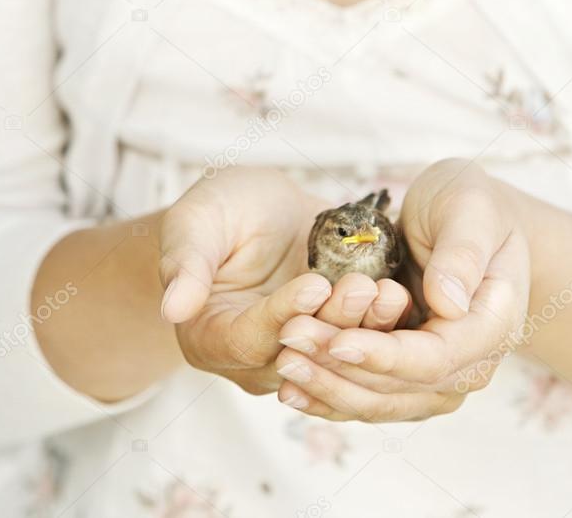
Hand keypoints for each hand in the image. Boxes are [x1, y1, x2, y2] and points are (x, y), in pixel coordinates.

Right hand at [159, 168, 406, 393]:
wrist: (262, 212)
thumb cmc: (219, 211)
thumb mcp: (195, 223)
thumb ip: (185, 264)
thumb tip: (172, 308)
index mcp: (209, 339)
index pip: (247, 339)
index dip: (281, 315)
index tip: (314, 285)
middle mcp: (253, 359)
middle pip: (297, 355)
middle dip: (333, 324)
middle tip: (362, 287)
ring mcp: (297, 356)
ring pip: (334, 357)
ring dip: (364, 329)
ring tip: (387, 292)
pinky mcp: (332, 344)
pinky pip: (359, 346)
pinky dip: (380, 327)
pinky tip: (400, 298)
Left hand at [274, 159, 530, 420]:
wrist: (469, 220)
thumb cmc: (471, 206)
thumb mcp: (470, 208)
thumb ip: (462, 253)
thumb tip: (448, 304)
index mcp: (492, 326)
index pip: (434, 359)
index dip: (384, 355)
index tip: (337, 341)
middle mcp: (470, 365)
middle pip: (401, 388)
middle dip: (340, 370)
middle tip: (288, 344)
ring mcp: (439, 378)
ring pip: (380, 401)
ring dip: (328, 387)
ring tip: (282, 364)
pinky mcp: (409, 377)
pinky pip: (368, 397)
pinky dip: (329, 397)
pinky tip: (290, 391)